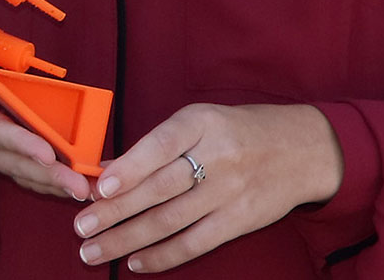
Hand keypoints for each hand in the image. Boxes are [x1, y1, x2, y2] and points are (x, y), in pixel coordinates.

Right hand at [0, 56, 93, 200]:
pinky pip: (29, 171)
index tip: (45, 152)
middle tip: (83, 186)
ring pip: (28, 170)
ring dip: (59, 182)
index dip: (19, 142)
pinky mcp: (0, 155)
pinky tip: (83, 185)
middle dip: (50, 174)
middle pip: (18, 161)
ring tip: (92, 190)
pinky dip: (54, 180)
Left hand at [71, 103, 342, 271]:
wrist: (302, 149)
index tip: (99, 187)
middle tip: (81, 227)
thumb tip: (106, 169)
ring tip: (94, 250)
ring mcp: (230, 191)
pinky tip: (136, 262)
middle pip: (159, 189)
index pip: (160, 146)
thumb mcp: (199, 121)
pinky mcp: (240, 220)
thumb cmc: (237, 130)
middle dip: (116, 211)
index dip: (129, 168)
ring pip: (171, 220)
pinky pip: (196, 242)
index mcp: (201, 123)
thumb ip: (155, 145)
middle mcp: (216, 156)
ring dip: (128, 238)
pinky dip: (164, 255)